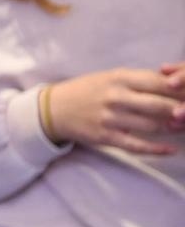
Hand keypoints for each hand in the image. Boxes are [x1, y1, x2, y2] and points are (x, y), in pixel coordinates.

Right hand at [44, 67, 184, 155]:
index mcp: (119, 78)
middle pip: (160, 105)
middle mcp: (116, 97)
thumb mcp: (111, 77)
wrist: (54, 109)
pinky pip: (136, 145)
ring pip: (152, 125)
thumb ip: (140, 80)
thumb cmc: (88, 90)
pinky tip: (171, 149)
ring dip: (173, 128)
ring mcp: (111, 118)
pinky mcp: (106, 137)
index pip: (159, 83)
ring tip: (183, 127)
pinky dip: (157, 149)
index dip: (181, 90)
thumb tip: (174, 85)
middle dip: (182, 111)